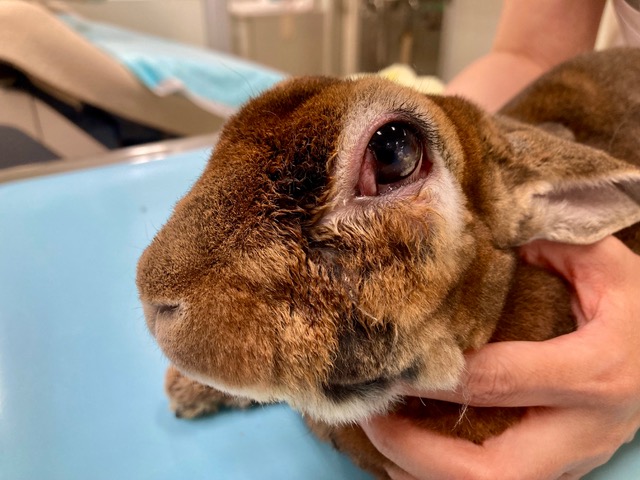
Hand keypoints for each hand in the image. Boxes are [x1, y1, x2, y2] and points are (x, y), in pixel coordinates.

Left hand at [361, 237, 639, 479]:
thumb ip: (544, 245)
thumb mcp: (604, 262)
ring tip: (380, 436)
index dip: (434, 378)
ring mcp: (575, 457)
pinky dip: (447, 477)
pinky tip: (410, 452)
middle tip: (372, 419)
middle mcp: (584, 429)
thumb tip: (470, 242)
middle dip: (419, 455)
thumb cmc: (638, 304)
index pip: (497, 382)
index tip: (387, 365)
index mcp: (595, 370)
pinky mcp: (564, 467)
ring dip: (427, 474)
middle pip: (493, 472)